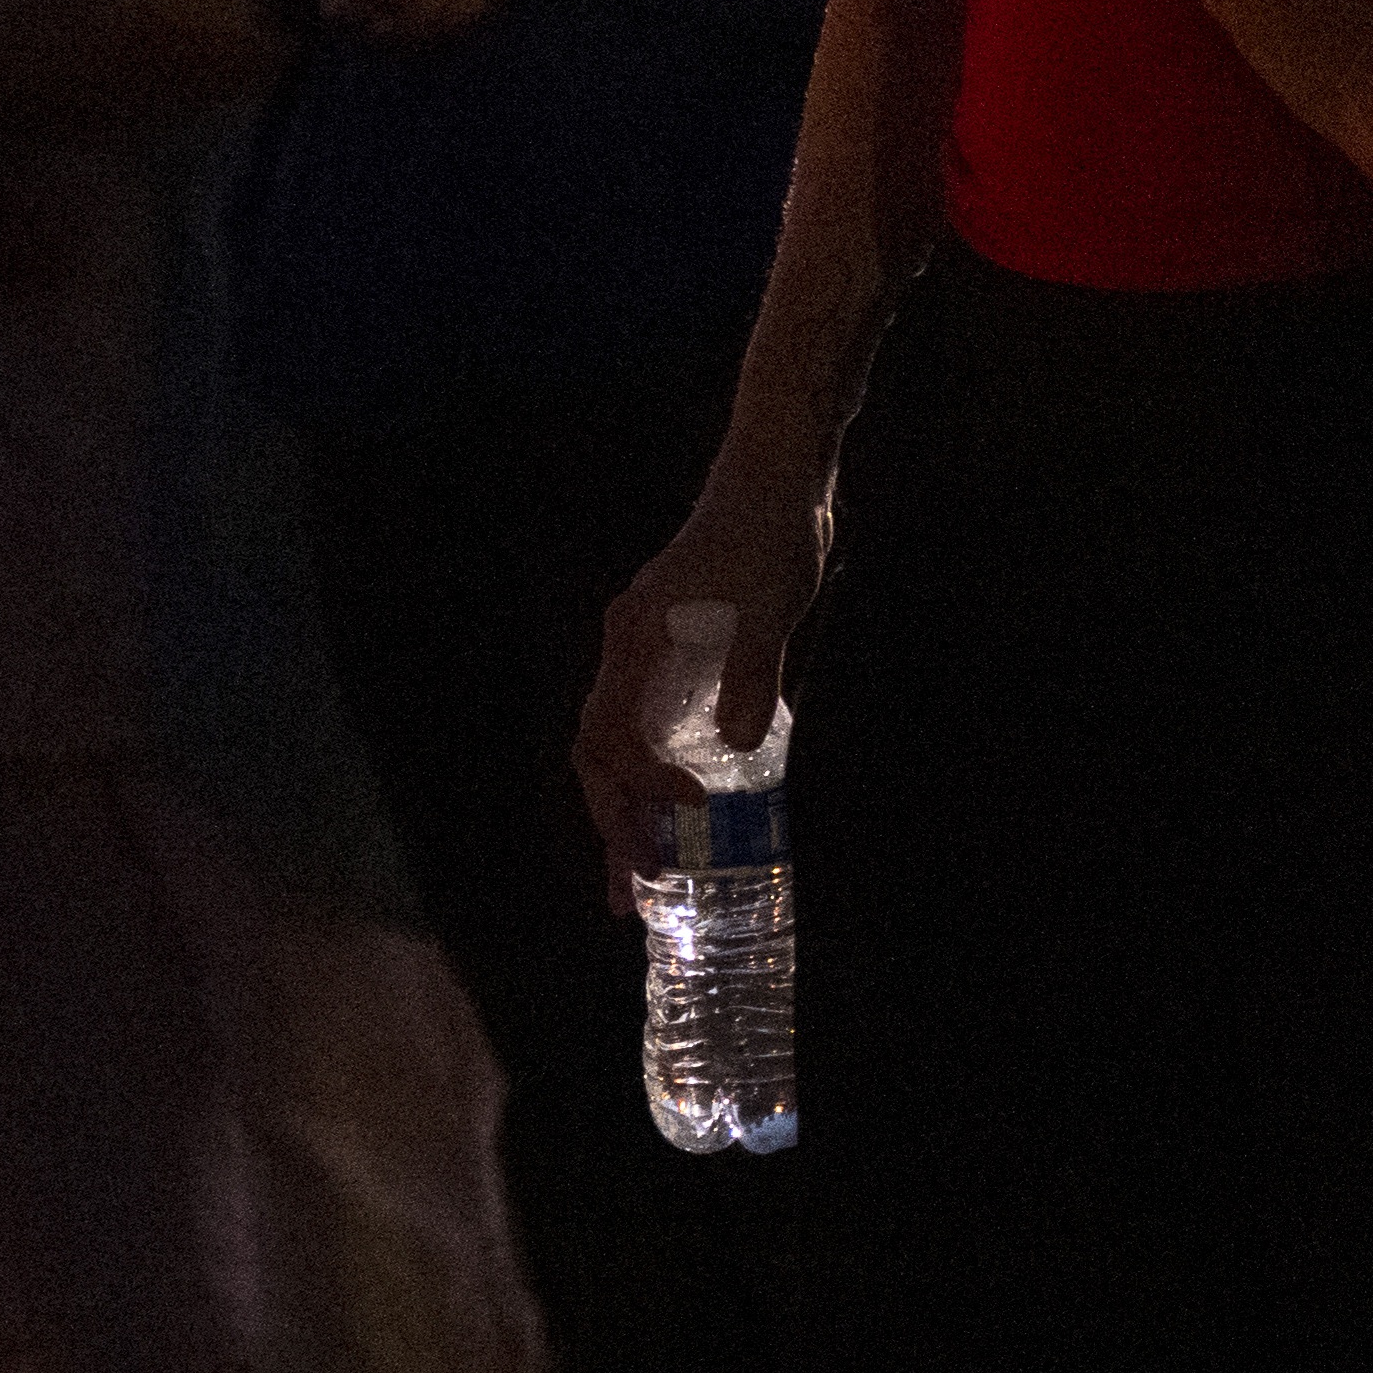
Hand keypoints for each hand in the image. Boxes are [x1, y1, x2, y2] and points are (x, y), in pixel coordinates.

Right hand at [581, 492, 813, 900]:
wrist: (775, 483)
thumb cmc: (771, 537)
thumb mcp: (770, 606)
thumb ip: (748, 671)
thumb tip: (732, 745)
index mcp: (635, 637)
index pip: (612, 729)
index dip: (640, 780)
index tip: (689, 808)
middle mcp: (626, 651)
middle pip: (597, 752)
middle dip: (614, 822)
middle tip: (632, 890)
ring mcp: (642, 656)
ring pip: (614, 748)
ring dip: (624, 812)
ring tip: (639, 878)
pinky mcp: (668, 660)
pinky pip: (642, 732)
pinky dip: (649, 779)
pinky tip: (672, 818)